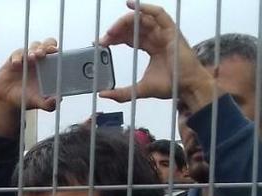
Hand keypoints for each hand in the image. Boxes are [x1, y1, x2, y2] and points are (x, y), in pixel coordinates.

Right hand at [0, 38, 58, 136]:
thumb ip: (48, 104)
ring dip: (34, 49)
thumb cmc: (26, 98)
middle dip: (46, 46)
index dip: (56, 50)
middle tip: (43, 53)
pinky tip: (17, 64)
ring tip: (32, 58)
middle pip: (47, 44)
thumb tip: (57, 100)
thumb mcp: (38, 102)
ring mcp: (27, 58)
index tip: (55, 52)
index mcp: (49, 67)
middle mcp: (40, 60)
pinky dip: (18, 57)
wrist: (7, 100)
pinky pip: (18, 53)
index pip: (56, 53)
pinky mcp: (14, 59)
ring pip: (33, 46)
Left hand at [99, 1, 213, 111]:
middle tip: (103, 39)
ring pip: (142, 20)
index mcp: (152, 47)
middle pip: (134, 27)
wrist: (188, 88)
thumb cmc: (171, 85)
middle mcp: (158, 37)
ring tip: (111, 30)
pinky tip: (132, 5)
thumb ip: (122, 93)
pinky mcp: (172, 31)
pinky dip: (145, 8)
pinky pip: (159, 14)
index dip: (115, 38)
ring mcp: (165, 33)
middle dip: (116, 31)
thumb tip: (103, 94)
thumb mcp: (140, 89)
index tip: (100, 44)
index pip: (130, 37)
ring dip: (125, 22)